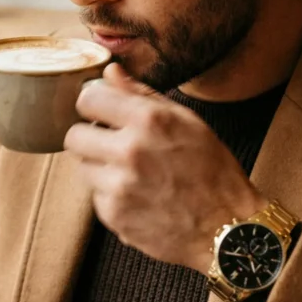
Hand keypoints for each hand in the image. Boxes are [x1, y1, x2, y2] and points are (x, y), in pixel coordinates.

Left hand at [64, 64, 264, 272]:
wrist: (226, 229)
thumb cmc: (213, 172)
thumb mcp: (188, 122)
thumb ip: (143, 95)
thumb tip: (110, 72)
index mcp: (150, 121)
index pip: (88, 99)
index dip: (94, 104)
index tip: (101, 112)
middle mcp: (130, 151)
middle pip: (74, 136)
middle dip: (91, 138)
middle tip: (112, 145)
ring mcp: (119, 186)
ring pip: (83, 167)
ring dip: (100, 168)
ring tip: (132, 174)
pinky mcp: (114, 215)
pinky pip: (95, 197)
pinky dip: (111, 196)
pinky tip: (139, 196)